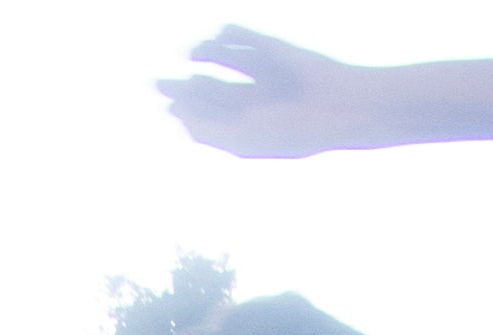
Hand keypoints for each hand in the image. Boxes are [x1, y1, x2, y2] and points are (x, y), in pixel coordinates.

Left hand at [159, 26, 360, 159]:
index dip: (182, 108)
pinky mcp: (270, 47)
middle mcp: (250, 100)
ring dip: (202, 54)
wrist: (336, 106)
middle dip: (182, 85)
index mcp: (245, 127)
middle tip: (156, 81)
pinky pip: (240, 37)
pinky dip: (226, 36)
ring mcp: (260, 72)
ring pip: (221, 59)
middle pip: (208, 88)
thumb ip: (207, 131)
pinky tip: (216, 40)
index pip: (205, 115)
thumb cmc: (291, 131)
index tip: (166, 103)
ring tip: (193, 53)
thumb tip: (176, 115)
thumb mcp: (241, 140)